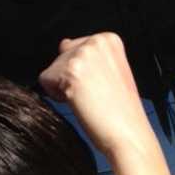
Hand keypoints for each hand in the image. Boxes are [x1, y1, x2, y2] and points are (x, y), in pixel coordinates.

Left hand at [38, 33, 152, 159]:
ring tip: (88, 100)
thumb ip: (89, 58)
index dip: (82, 73)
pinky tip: (79, 103)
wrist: (128, 134)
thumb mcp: (111, 72)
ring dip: (64, 88)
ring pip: (53, 69)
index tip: (98, 87)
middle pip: (62, 57)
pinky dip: (56, 95)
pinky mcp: (70, 71)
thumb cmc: (122, 112)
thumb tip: (63, 44)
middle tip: (94, 97)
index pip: (75, 48)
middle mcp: (96, 42)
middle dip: (72, 79)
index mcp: (109, 40)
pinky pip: (45, 80)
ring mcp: (83, 55)